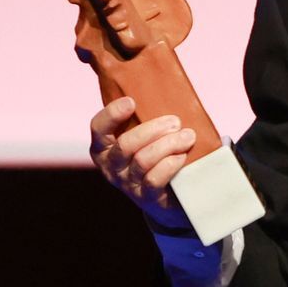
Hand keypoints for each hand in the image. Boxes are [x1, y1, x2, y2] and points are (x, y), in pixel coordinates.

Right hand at [89, 96, 196, 227]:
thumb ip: (144, 118)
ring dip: (168, 144)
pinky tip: (182, 156)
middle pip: (126, 144)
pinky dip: (170, 164)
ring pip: (142, 160)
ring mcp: (127, 184)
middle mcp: (111, 166)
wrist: (170, 196)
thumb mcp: (144, 137)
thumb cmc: (156, 156)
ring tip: (188, 136)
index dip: (112, 114)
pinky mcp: (146, 197)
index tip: (131, 102)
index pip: (98, 128)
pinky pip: (154, 179)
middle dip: (153, 129)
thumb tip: (161, 89)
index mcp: (104, 147)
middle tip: (176, 121)